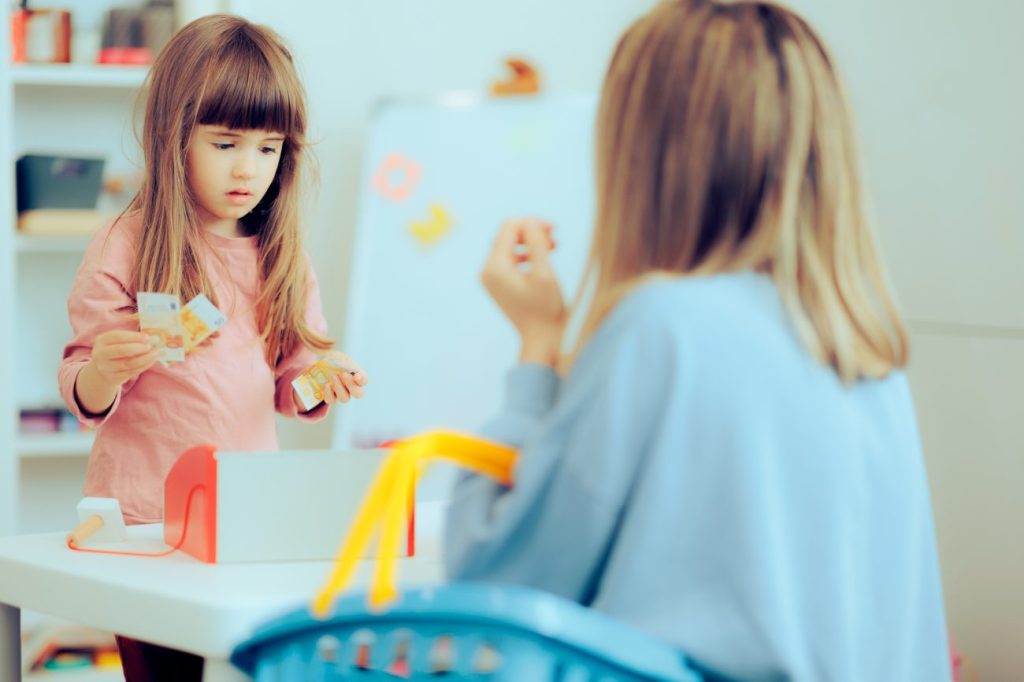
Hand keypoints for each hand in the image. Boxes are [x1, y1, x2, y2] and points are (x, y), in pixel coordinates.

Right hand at [74, 330, 159, 414]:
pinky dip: (144, 366)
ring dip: (145, 358)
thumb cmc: (116, 349)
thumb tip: (153, 338)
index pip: (118, 336)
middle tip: (151, 346)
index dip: (134, 337)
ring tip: (155, 353)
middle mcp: (100, 354)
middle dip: (139, 348)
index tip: (148, 338)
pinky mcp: (113, 378)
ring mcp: (106, 367)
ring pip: (128, 363)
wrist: (104, 369)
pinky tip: (151, 361)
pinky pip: (131, 372)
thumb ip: (132, 338)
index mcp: (101, 340)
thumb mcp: (118, 341)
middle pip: (121, 350)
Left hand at [293, 351, 368, 409]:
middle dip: (351, 385)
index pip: (364, 380)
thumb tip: (345, 368)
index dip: (361, 380)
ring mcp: (340, 393)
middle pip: (358, 394)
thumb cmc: (333, 359)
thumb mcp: (340, 356)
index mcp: (356, 376)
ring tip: (333, 377)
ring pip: (345, 399)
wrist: (319, 362)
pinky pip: (331, 400)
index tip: (356, 375)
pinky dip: (329, 393)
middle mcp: (351, 387)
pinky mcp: (330, 396)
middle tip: (343, 374)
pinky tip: (326, 385)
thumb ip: (344, 362)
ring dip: (339, 388)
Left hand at [480, 218, 564, 366]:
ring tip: (552, 247)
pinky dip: (526, 255)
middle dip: (531, 232)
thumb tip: (529, 222)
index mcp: (495, 267)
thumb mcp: (544, 272)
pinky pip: (510, 259)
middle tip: (555, 238)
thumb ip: (536, 243)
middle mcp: (487, 271)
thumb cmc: (546, 309)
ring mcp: (491, 279)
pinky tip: (542, 259)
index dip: (532, 223)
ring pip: (509, 246)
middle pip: (507, 235)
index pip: (509, 227)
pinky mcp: (498, 284)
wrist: (542, 339)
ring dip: (530, 242)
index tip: (554, 229)